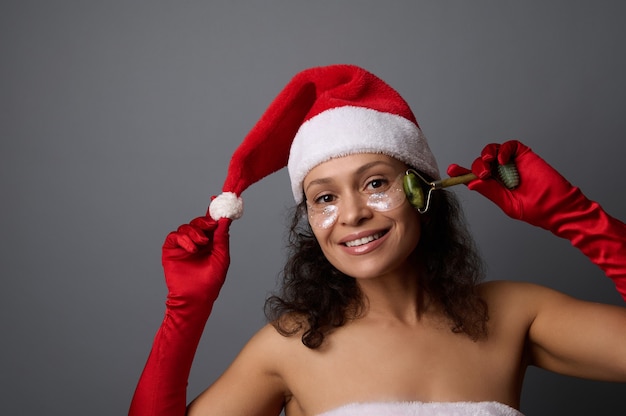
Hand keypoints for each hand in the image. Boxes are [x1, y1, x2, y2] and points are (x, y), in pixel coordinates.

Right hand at [129, 210, 232, 415]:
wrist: (195, 299)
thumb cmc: (210, 282)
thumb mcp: (221, 258)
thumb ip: (222, 238)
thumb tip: (225, 220)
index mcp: (210, 242)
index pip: (211, 223)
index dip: (214, 211)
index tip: (216, 199)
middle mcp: (197, 241)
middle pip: (199, 221)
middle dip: (204, 221)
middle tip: (210, 225)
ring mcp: (183, 245)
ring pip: (186, 227)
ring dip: (194, 232)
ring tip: (200, 245)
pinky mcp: (171, 250)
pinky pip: (174, 235)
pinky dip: (183, 239)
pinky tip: (191, 248)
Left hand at [447, 140, 579, 230]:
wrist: (557, 207)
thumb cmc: (536, 210)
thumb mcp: (508, 204)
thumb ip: (490, 192)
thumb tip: (471, 183)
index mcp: (494, 186)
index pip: (473, 176)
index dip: (461, 172)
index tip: (451, 170)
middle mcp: (500, 173)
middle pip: (480, 162)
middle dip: (476, 166)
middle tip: (483, 174)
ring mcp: (512, 163)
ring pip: (491, 150)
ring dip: (487, 154)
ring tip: (490, 165)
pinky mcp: (524, 155)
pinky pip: (509, 145)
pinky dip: (503, 149)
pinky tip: (502, 160)